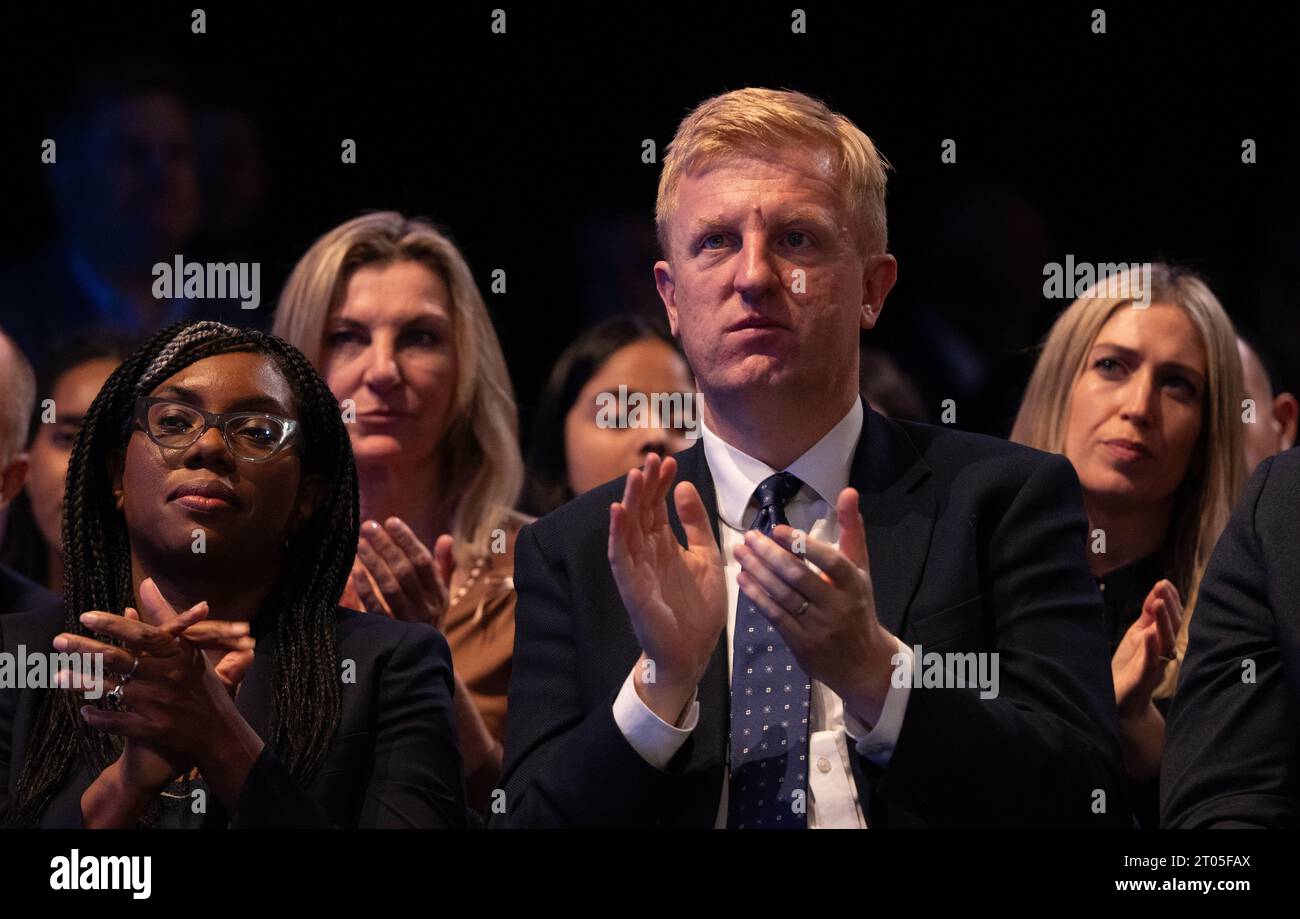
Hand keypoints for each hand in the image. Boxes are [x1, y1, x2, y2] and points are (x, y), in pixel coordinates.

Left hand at [67, 578, 262, 795]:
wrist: (219, 734)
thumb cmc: (202, 685)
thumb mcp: (190, 648)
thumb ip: (166, 616)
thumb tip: (145, 584)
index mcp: (179, 655)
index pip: (142, 635)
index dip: (113, 625)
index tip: (86, 616)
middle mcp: (169, 678)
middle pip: (120, 660)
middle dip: (86, 649)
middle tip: (58, 640)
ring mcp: (159, 705)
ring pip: (113, 690)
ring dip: (82, 682)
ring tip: (58, 675)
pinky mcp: (153, 730)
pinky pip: (117, 722)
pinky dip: (98, 717)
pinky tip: (83, 711)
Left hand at [350, 518, 454, 628]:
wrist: (425, 661)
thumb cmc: (430, 619)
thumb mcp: (441, 595)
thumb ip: (444, 566)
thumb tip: (446, 537)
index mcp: (438, 593)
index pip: (424, 561)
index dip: (408, 540)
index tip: (391, 521)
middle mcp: (426, 606)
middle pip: (405, 571)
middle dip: (386, 547)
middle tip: (368, 526)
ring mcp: (409, 621)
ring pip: (390, 588)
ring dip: (374, 564)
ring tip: (359, 544)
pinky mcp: (392, 634)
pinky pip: (377, 610)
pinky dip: (366, 592)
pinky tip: (353, 574)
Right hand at [608, 453, 726, 719]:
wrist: (693, 651)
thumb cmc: (698, 609)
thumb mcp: (707, 557)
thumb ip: (696, 524)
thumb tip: (683, 487)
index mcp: (664, 545)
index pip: (657, 507)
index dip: (661, 483)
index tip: (669, 461)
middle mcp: (647, 553)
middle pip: (641, 511)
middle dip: (646, 485)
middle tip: (653, 458)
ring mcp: (637, 569)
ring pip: (628, 528)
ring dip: (630, 501)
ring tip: (635, 475)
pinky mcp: (632, 587)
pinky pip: (620, 557)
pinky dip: (617, 534)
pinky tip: (618, 512)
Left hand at [733, 487, 896, 726]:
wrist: (862, 663)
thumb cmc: (857, 606)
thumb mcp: (860, 569)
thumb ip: (851, 531)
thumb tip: (849, 491)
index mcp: (854, 584)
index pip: (831, 562)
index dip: (804, 545)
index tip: (777, 528)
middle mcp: (837, 606)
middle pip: (799, 578)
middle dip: (770, 555)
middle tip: (749, 537)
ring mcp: (819, 627)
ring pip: (783, 596)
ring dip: (758, 573)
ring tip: (740, 553)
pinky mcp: (801, 644)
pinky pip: (775, 616)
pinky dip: (757, 596)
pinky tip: (743, 579)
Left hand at [1112, 579, 1182, 717]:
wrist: (1121, 703)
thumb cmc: (1131, 667)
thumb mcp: (1138, 635)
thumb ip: (1148, 615)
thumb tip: (1158, 589)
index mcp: (1161, 641)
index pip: (1171, 618)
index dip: (1170, 600)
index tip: (1164, 582)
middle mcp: (1163, 652)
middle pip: (1171, 627)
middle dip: (1169, 606)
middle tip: (1163, 586)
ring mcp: (1155, 665)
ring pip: (1164, 642)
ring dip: (1162, 622)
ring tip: (1158, 603)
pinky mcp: (1143, 679)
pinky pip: (1151, 662)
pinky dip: (1151, 648)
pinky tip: (1149, 634)